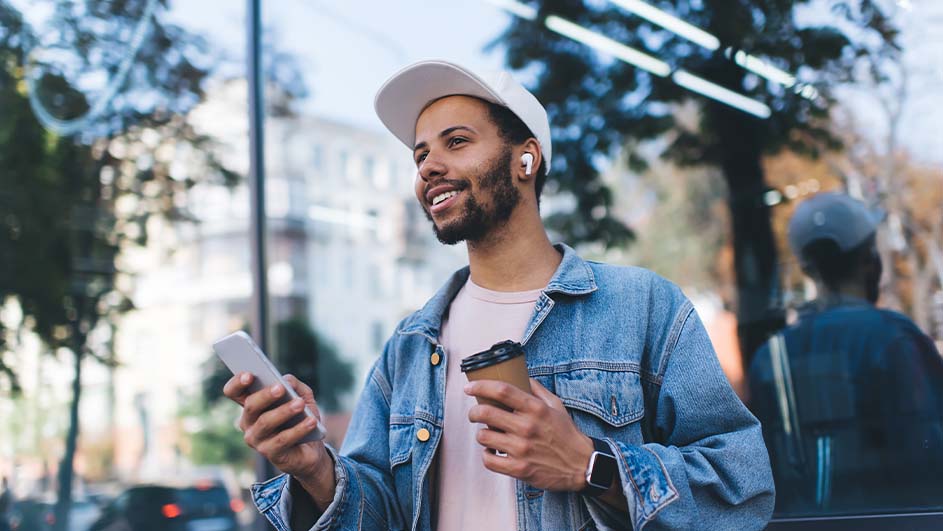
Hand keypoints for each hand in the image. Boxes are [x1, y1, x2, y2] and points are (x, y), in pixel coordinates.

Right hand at [223, 373, 335, 508]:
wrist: (311, 450)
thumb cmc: (301, 418)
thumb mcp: (302, 397)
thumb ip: (294, 385)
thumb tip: (286, 381)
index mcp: (252, 405)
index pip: (234, 392)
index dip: (237, 382)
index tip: (249, 375)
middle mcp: (248, 422)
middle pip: (250, 406)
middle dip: (265, 396)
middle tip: (280, 388)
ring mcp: (257, 440)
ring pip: (265, 422)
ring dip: (284, 412)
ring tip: (300, 404)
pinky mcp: (270, 453)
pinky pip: (282, 440)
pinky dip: (298, 429)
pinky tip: (311, 421)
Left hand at [465, 378, 594, 491]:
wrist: (581, 465)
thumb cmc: (566, 434)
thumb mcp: (556, 405)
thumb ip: (537, 389)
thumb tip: (522, 376)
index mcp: (536, 409)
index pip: (502, 391)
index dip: (481, 386)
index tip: (469, 387)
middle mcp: (527, 427)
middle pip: (486, 413)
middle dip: (474, 412)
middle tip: (475, 413)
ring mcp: (522, 449)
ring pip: (484, 436)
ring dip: (482, 434)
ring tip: (488, 434)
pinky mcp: (519, 469)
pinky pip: (488, 460)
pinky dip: (487, 455)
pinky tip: (493, 451)